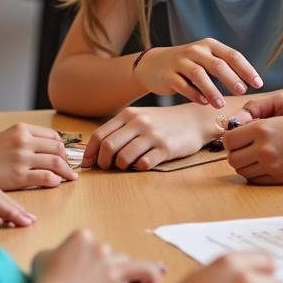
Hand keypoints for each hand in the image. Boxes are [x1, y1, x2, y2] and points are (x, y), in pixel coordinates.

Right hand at [0, 124, 76, 189]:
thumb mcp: (7, 136)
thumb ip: (27, 138)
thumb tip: (50, 147)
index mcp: (21, 129)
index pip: (52, 135)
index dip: (61, 146)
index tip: (63, 154)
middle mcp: (23, 141)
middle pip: (57, 148)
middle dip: (66, 158)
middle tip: (69, 166)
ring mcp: (22, 159)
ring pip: (55, 162)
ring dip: (66, 171)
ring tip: (70, 176)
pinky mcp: (19, 177)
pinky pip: (46, 178)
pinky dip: (56, 180)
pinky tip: (57, 183)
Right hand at [32, 230, 164, 282]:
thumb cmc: (45, 282)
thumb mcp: (42, 258)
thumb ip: (55, 253)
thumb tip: (59, 258)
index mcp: (83, 237)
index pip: (96, 246)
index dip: (96, 262)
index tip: (92, 278)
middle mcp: (100, 246)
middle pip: (116, 258)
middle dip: (115, 273)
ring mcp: (111, 264)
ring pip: (136, 267)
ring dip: (141, 281)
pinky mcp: (117, 282)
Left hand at [82, 103, 212, 170]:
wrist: (194, 119)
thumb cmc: (163, 122)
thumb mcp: (140, 118)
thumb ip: (120, 130)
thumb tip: (97, 151)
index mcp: (128, 114)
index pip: (99, 135)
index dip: (90, 152)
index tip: (88, 164)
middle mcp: (138, 122)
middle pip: (108, 147)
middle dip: (103, 163)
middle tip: (107, 168)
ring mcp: (152, 135)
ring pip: (124, 158)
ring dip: (121, 167)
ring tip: (127, 165)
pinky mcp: (166, 148)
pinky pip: (144, 164)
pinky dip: (139, 168)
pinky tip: (144, 164)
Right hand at [134, 39, 262, 108]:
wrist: (152, 64)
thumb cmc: (186, 65)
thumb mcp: (205, 59)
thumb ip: (223, 67)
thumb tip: (248, 84)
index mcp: (210, 46)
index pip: (232, 55)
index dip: (247, 70)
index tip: (258, 84)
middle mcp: (196, 51)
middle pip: (217, 64)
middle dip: (231, 78)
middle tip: (242, 91)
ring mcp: (180, 62)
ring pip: (199, 74)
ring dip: (212, 90)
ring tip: (221, 104)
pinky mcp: (168, 75)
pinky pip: (182, 85)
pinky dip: (194, 94)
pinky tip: (203, 103)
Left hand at [222, 116, 282, 183]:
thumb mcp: (276, 115)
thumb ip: (251, 122)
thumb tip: (229, 135)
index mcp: (261, 129)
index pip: (229, 140)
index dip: (230, 139)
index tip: (235, 138)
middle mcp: (264, 148)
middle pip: (232, 159)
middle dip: (235, 154)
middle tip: (243, 149)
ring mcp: (272, 165)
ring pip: (242, 171)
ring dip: (244, 165)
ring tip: (254, 156)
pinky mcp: (279, 178)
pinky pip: (255, 180)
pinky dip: (255, 174)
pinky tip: (263, 165)